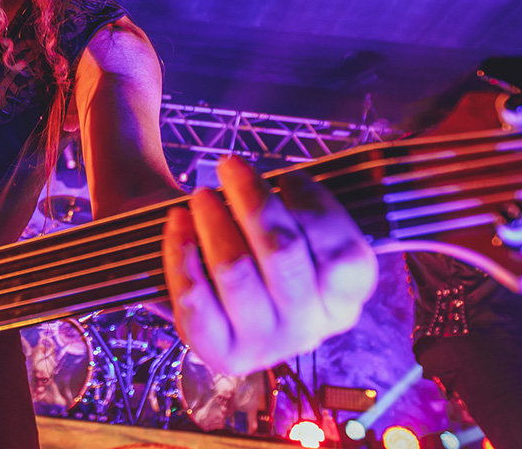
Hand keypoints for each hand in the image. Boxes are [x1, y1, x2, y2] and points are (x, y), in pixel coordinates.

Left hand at [162, 155, 377, 374]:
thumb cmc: (270, 259)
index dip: (314, 207)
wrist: (227, 306)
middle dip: (253, 199)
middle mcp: (309, 329)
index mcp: (343, 302)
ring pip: (235, 271)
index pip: (343, 256)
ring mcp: (265, 346)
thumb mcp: (305, 237)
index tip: (289, 178)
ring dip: (214, 221)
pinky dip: (182, 253)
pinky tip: (178, 222)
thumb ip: (307, 212)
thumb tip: (289, 184)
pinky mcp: (221, 355)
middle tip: (230, 166)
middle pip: (282, 252)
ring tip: (202, 194)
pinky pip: (194, 300)